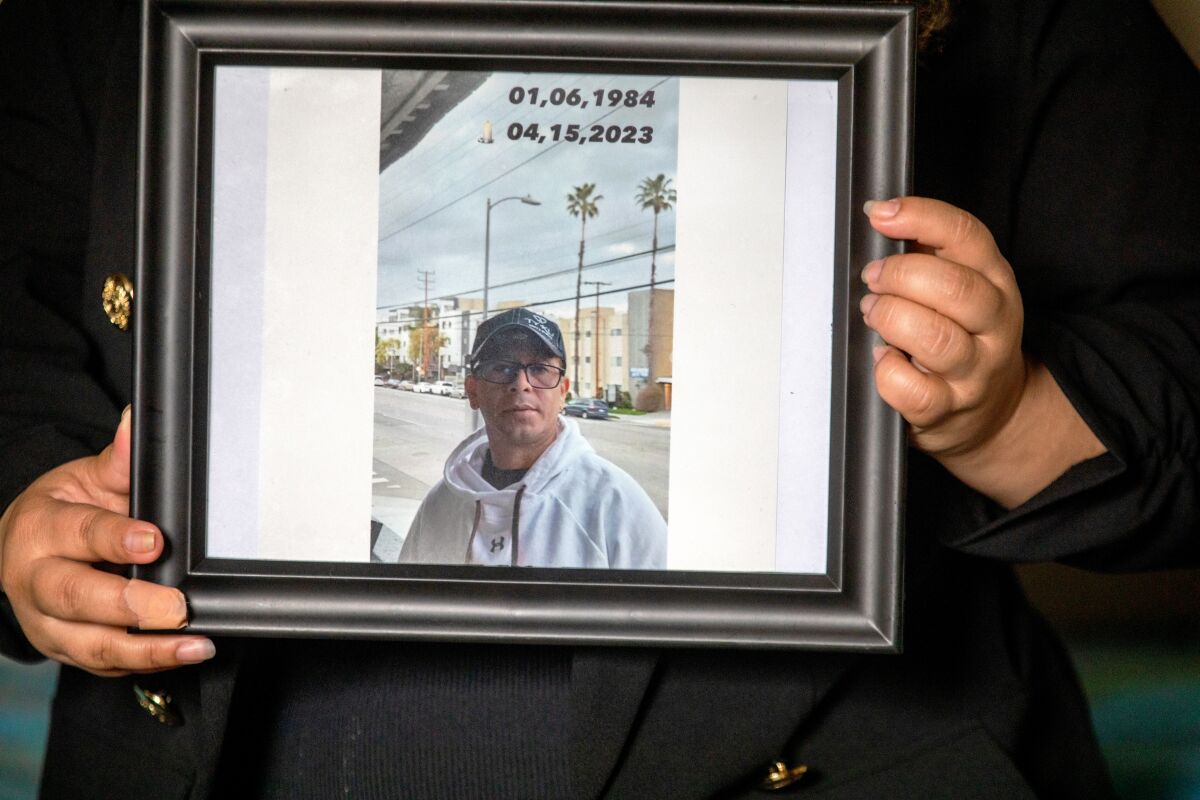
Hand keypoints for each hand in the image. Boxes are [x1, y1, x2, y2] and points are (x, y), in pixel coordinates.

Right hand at [0, 407, 214, 675]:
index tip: (154, 541)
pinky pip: (105, 664)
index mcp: (40, 530)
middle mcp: (35, 582)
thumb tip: (136, 419)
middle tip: (176, 607)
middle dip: (130, 605)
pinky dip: (144, 664)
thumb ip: (118, 459)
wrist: (26, 548)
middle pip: (77, 598)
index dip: (115, 539)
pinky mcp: (67, 650)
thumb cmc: (65, 511)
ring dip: (146, 649)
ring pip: (91, 644)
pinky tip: (180, 656)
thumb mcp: (87, 479)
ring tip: (192, 645)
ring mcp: (48, 623)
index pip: (78, 534)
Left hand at [862, 197, 1104, 506]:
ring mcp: (974, 370)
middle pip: (953, 287)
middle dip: (899, 275)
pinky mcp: (948, 409)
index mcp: (996, 281)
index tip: (879, 214)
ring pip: (935, 337)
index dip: (919, 217)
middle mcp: (994, 324)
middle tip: (873, 279)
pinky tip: (882, 359)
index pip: (965, 235)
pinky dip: (887, 371)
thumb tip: (881, 220)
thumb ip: (930, 256)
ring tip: (873, 313)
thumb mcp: (963, 290)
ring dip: (891, 318)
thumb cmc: (964, 340)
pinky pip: (913, 390)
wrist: (994, 414)